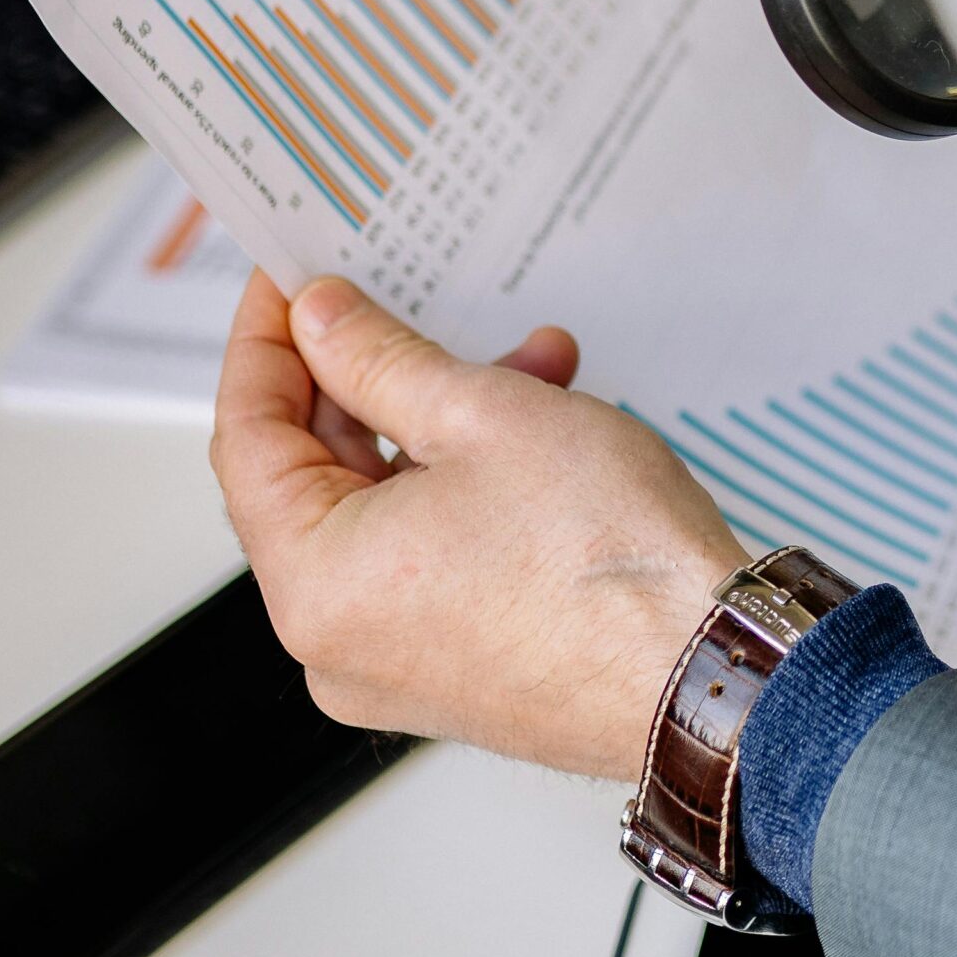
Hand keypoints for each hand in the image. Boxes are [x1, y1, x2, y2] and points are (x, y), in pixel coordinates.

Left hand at [211, 273, 742, 779]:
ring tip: (531, 367)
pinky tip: (539, 437)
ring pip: (387, 514)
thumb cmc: (608, 562)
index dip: (268, 344)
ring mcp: (396, 667)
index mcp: (315, 583)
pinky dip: (467, 492)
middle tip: (402, 308)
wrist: (709, 669)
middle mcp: (336, 642)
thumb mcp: (484, 415)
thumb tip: (322, 322)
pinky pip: (431, 561)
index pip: (247, 438)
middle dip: (375, 381)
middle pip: (317, 478)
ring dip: (442, 429)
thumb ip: (381, 360)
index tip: (290, 284)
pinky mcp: (458, 673)